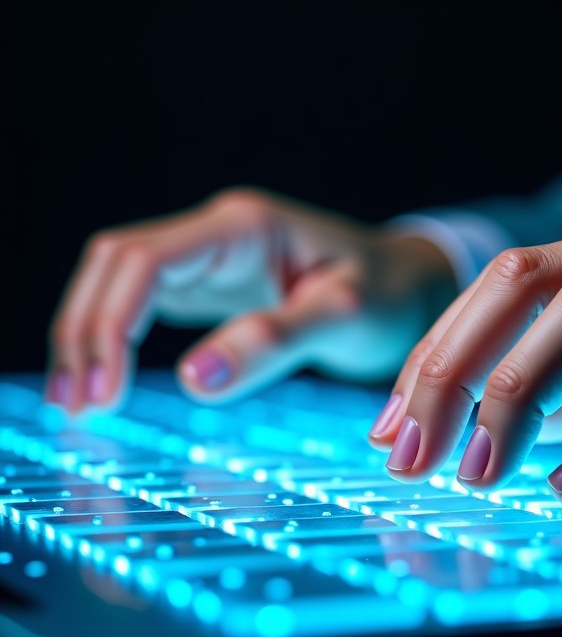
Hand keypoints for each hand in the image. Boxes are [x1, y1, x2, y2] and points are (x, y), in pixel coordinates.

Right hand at [47, 187, 456, 410]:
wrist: (409, 284)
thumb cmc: (387, 294)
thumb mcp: (343, 318)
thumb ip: (274, 342)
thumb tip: (196, 382)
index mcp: (244, 228)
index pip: (144, 260)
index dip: (109, 324)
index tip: (104, 393)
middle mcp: (217, 233)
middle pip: (115, 265)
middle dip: (85, 331)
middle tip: (79, 408)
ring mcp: (210, 256)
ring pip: (119, 281)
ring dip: (90, 334)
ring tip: (77, 404)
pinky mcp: (211, 284)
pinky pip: (142, 301)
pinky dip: (115, 339)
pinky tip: (105, 381)